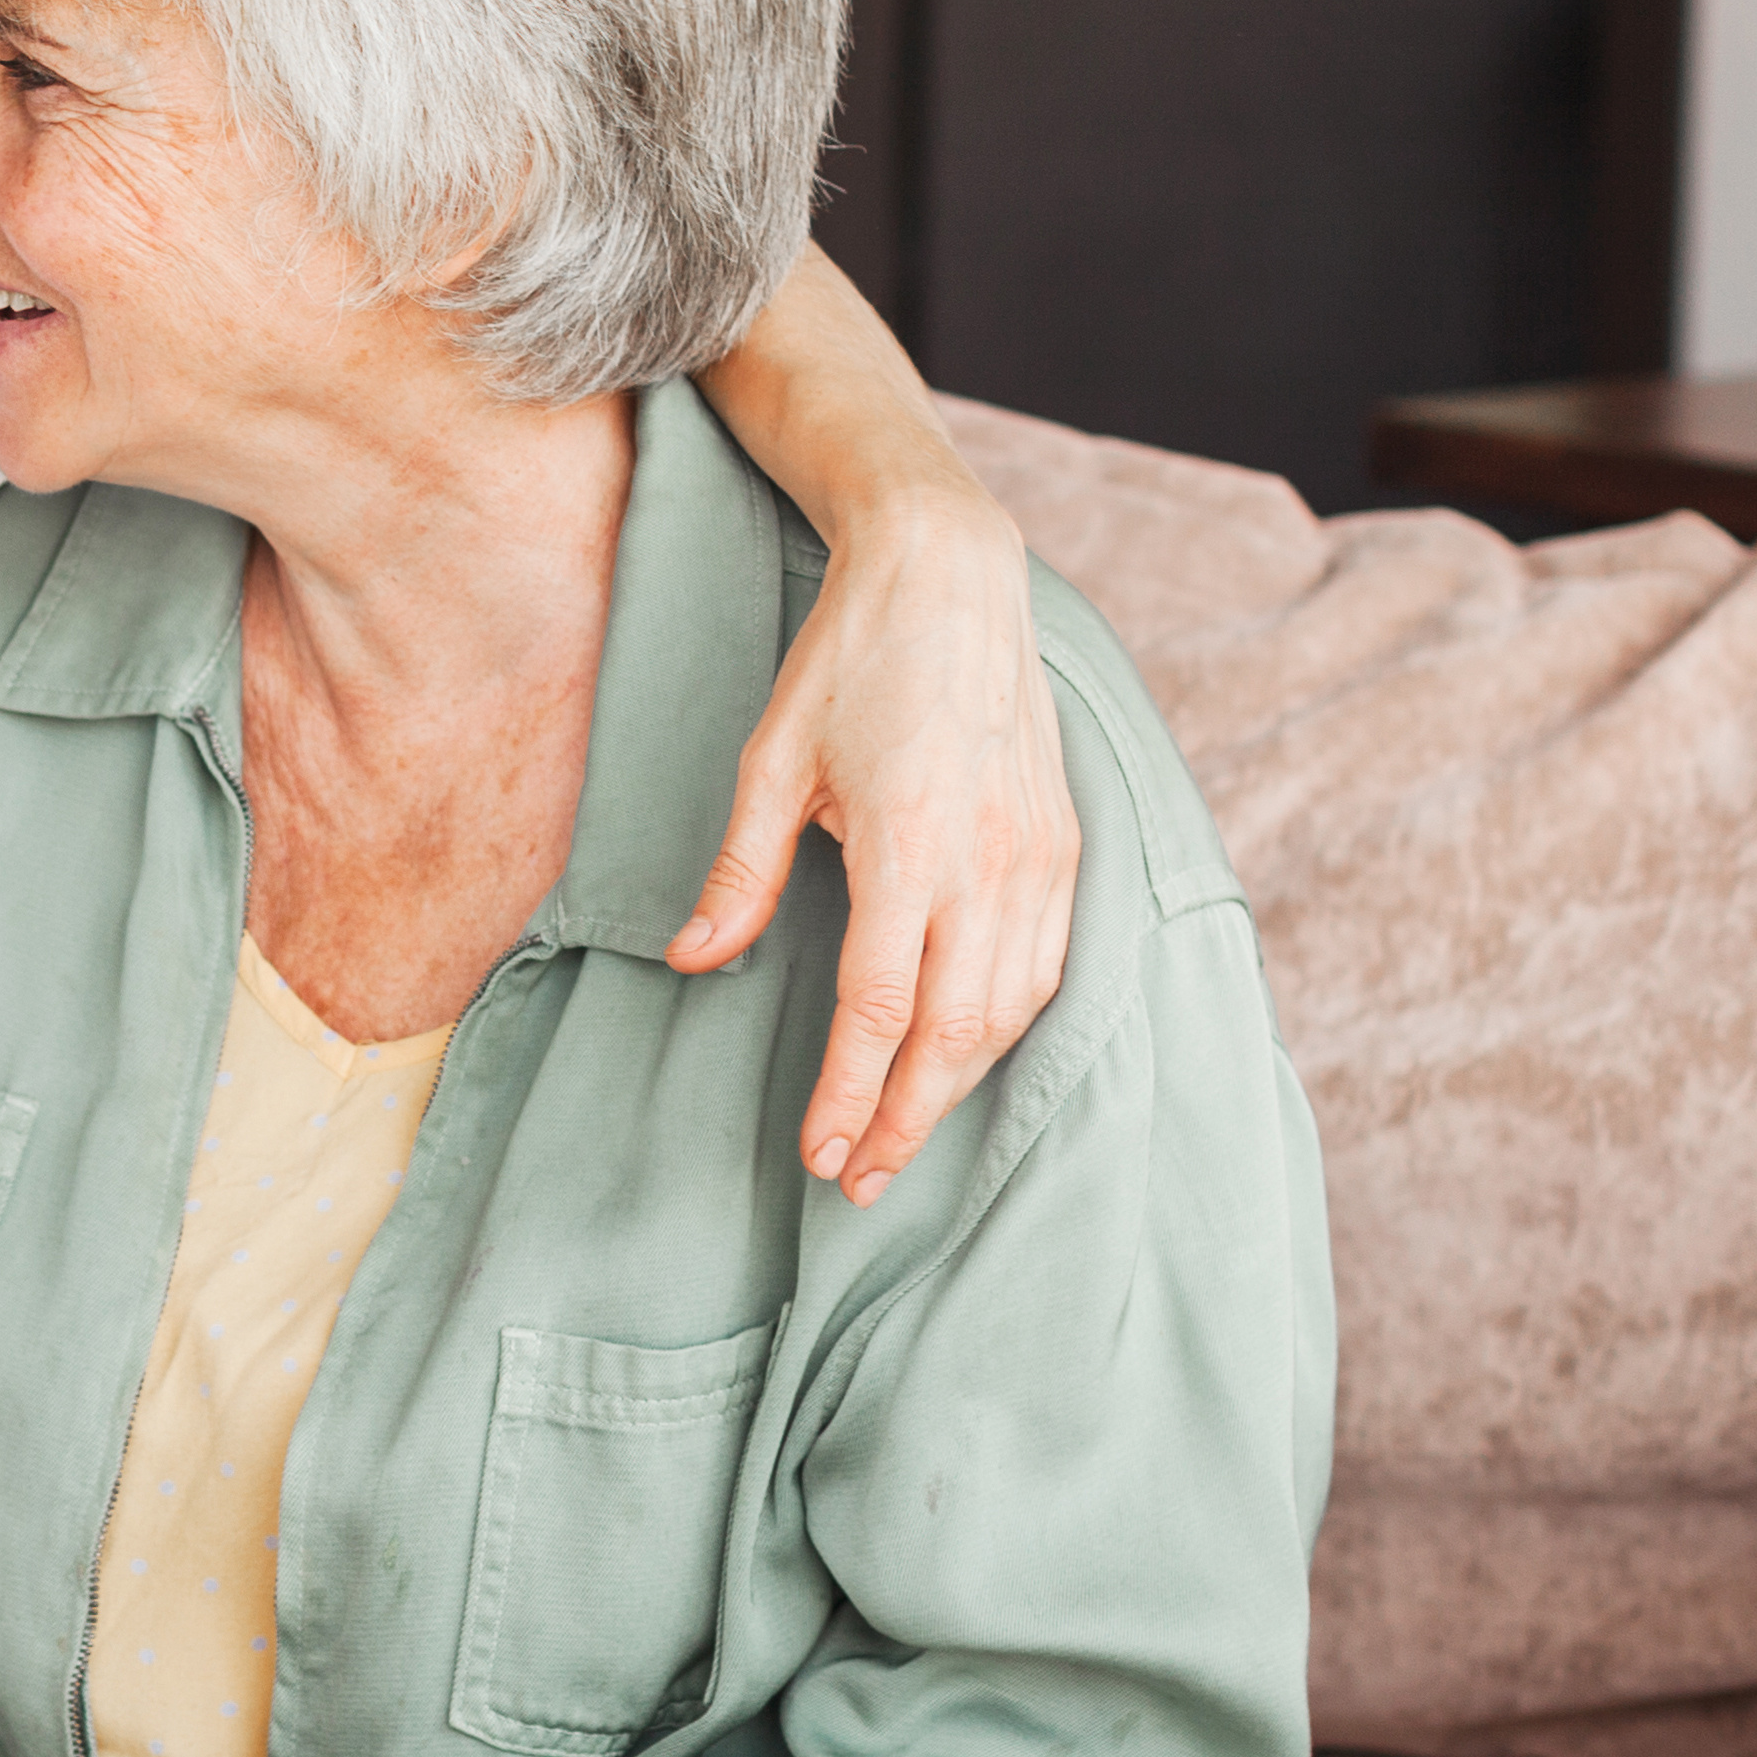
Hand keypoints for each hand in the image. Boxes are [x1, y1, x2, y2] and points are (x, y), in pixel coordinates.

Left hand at [669, 486, 1076, 1206]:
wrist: (950, 574)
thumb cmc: (849, 661)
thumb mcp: (770, 759)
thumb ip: (741, 870)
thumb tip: (690, 958)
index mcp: (908, 844)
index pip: (878, 1008)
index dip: (848, 1093)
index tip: (818, 1154)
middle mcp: (988, 861)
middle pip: (954, 1033)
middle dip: (904, 1119)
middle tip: (859, 1182)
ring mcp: (1040, 856)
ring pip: (1011, 1011)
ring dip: (957, 1088)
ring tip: (901, 1136)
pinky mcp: (1066, 845)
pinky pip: (1048, 965)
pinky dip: (1010, 1029)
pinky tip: (968, 1059)